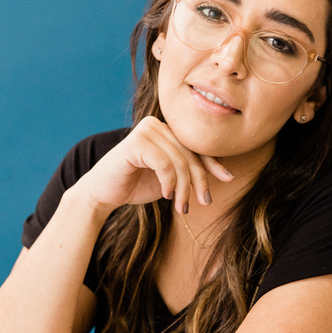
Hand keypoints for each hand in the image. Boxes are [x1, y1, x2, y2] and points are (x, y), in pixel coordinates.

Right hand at [73, 118, 234, 214]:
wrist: (103, 193)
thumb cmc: (136, 185)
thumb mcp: (170, 179)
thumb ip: (190, 172)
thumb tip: (226, 174)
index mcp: (166, 130)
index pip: (195, 146)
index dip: (213, 163)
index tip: (228, 180)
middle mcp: (156, 125)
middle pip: (190, 154)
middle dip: (199, 181)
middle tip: (203, 202)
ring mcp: (146, 131)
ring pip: (179, 161)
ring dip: (184, 188)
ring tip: (182, 207)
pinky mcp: (136, 143)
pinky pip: (164, 164)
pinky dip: (169, 183)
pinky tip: (166, 195)